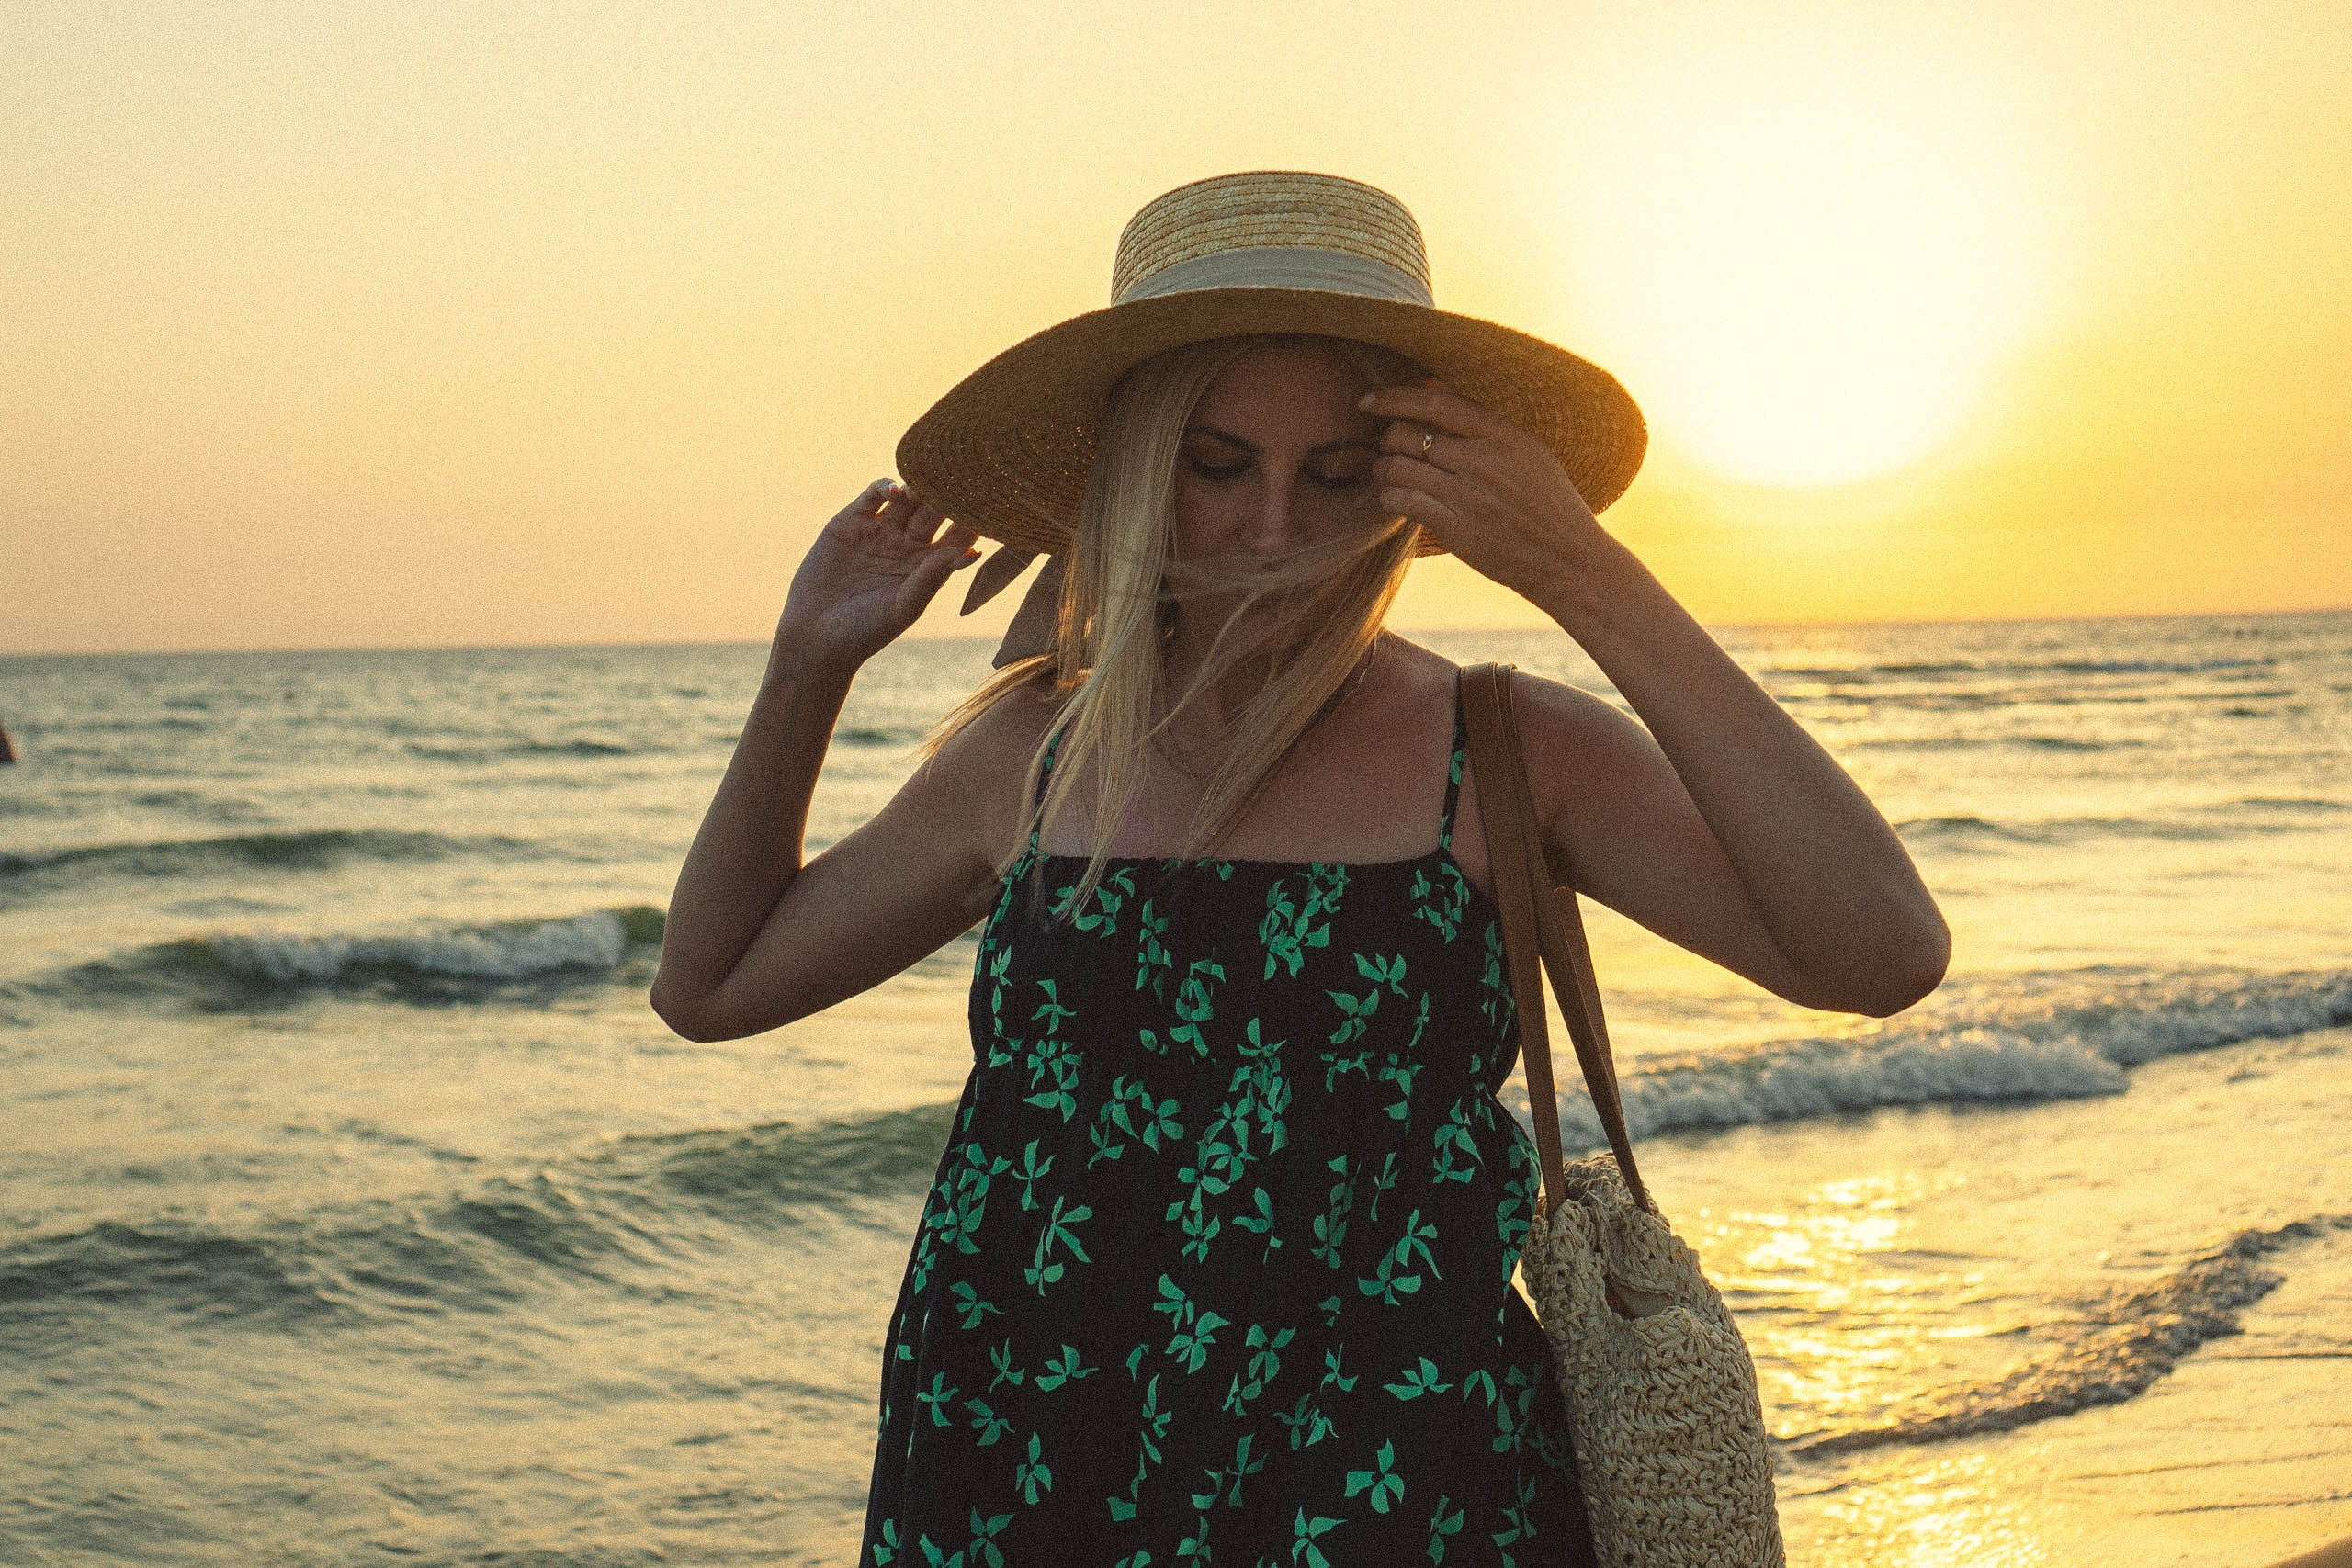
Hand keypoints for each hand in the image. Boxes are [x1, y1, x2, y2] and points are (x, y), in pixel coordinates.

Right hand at [772, 479, 980, 680]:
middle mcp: (908, 545)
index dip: (972, 519)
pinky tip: (897, 492)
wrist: (813, 636)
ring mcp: (881, 531)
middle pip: (935, 510)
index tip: (989, 504)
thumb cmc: (864, 632)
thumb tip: (971, 552)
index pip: (958, 535)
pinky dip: (887, 486)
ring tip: (927, 487)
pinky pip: (874, 494)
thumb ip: (932, 577)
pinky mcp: (851, 521)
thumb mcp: (903, 607)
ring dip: (920, 487)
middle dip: (948, 495)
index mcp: (928, 567)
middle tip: (963, 479)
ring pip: (908, 498)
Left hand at [1361, 381, 1611, 603]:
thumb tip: (1432, 384)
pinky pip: (1403, 501)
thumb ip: (1479, 418)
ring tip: (1388, 474)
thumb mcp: (1527, 451)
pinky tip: (1395, 500)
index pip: (1434, 404)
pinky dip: (1390, 497)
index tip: (1368, 401)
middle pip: (1407, 434)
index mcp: (1502, 435)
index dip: (1393, 398)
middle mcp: (1482, 460)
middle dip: (1386, 439)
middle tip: (1386, 448)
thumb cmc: (1549, 504)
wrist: (1569, 559)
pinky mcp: (1456, 528)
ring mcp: (1467, 495)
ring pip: (1399, 467)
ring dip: (1383, 469)